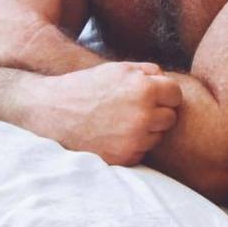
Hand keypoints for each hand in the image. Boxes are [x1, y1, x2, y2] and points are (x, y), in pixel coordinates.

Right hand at [34, 61, 182, 165]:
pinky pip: (142, 152)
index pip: (176, 95)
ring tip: (123, 122)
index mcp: (145, 90)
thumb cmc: (86, 86)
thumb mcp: (118, 68)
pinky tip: (115, 135)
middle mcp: (143, 116)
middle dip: (158, 113)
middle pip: (171, 118)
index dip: (166, 94)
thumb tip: (167, 79)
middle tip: (137, 109)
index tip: (154, 96)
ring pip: (158, 136)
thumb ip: (148, 72)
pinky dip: (133, 145)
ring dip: (147, 130)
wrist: (51, 112)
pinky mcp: (124, 158)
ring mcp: (134, 139)